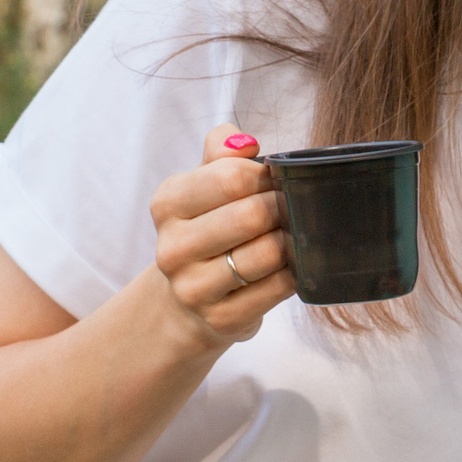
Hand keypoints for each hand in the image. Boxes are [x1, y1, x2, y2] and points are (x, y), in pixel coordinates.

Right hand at [148, 124, 294, 345]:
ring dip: (290, 241)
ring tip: (288, 236)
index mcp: (167, 204)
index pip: (230, 177)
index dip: (265, 176)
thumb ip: (222, 149)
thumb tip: (244, 142)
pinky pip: (278, 288)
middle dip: (282, 207)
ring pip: (267, 254)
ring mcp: (193, 289)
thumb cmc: (210, 225)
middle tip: (290, 208)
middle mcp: (172, 248)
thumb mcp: (205, 181)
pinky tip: (288, 266)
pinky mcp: (221, 319)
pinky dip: (293, 273)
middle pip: (251, 215)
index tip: (271, 181)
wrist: (190, 297)